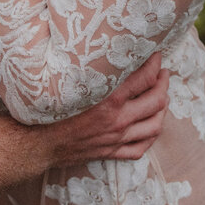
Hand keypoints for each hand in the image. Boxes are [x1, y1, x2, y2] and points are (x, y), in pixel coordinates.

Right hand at [39, 53, 168, 165]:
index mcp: (109, 101)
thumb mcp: (74, 84)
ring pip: (155, 125)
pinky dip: (150, 136)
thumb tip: (107, 51)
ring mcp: (118, 138)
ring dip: (162, 109)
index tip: (156, 55)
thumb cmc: (53, 109)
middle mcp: (118, 120)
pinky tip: (150, 125)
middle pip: (156, 101)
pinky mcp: (112, 153)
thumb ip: (94, 71)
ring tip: (162, 97)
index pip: (144, 79)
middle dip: (164, 84)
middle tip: (163, 73)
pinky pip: (141, 147)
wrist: (40, 143)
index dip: (154, 65)